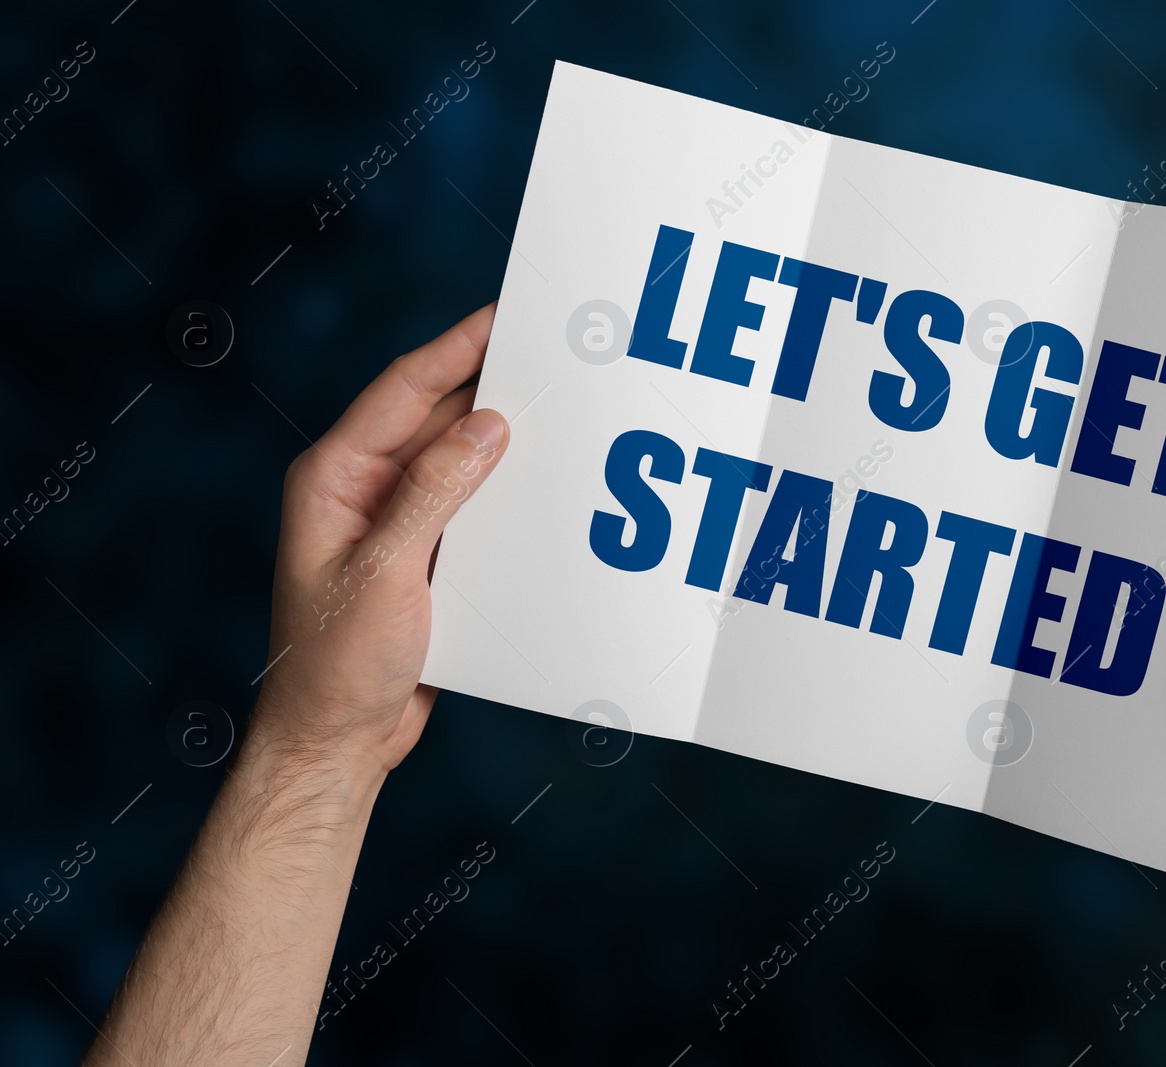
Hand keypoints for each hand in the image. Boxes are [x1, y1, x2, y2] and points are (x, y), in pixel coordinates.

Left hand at [251, 303, 509, 781]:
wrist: (339, 742)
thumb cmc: (338, 664)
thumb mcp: (385, 572)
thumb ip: (435, 494)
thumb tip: (487, 426)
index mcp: (334, 478)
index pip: (402, 390)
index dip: (456, 347)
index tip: (506, 315)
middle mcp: (364, 490)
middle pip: (436, 417)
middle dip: (492, 385)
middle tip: (552, 354)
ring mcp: (397, 523)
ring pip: (461, 462)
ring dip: (505, 442)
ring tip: (563, 411)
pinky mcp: (426, 558)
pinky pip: (473, 507)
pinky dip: (508, 493)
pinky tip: (547, 486)